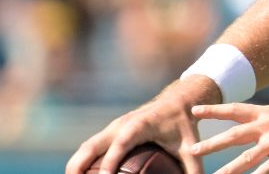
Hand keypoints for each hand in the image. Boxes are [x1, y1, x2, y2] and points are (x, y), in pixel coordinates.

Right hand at [65, 76, 221, 173]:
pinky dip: (81, 161)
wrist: (178, 101)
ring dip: (75, 165)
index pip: (121, 143)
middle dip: (79, 166)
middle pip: (92, 144)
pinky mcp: (110, 132)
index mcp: (140, 125)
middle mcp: (121, 124)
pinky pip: (90, 147)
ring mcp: (113, 128)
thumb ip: (194, 171)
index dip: (110, 160)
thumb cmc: (184, 125)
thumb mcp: (191, 148)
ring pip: (86, 146)